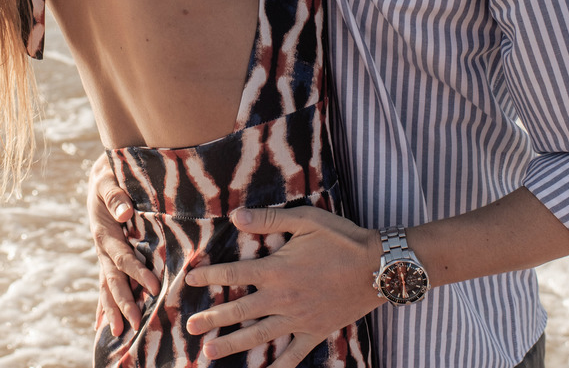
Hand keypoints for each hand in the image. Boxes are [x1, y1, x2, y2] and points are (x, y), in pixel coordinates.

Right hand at [87, 153, 159, 335]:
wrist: (102, 174)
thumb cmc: (110, 175)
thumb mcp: (110, 180)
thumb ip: (116, 195)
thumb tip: (124, 214)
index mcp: (104, 231)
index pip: (123, 257)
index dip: (137, 272)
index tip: (153, 286)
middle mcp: (103, 247)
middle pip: (113, 279)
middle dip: (124, 302)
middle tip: (136, 324)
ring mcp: (104, 254)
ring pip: (108, 285)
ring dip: (114, 308)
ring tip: (120, 333)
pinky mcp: (109, 255)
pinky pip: (108, 281)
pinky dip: (107, 302)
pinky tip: (108, 323)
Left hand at [184, 206, 383, 366]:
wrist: (378, 267)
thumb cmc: (342, 239)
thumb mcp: (305, 220)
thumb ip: (269, 219)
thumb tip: (235, 216)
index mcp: (277, 270)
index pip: (235, 274)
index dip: (210, 277)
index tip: (190, 280)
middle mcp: (283, 298)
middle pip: (239, 310)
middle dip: (212, 318)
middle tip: (189, 326)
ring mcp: (298, 319)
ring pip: (258, 335)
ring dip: (232, 344)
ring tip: (209, 352)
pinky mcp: (315, 332)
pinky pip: (294, 354)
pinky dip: (278, 367)